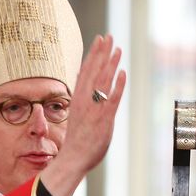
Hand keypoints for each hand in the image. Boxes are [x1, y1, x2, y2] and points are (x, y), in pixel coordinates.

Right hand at [39, 34, 126, 195]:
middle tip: (109, 37)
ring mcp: (94, 109)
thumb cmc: (78, 138)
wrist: (73, 158)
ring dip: (111, 64)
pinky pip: (111, 100)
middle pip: (94, 71)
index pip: (86, 70)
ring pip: (102, 82)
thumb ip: (82, 96)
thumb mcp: (78, 112)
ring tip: (118, 49)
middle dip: (102, 52)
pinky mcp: (103, 120)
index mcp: (78, 97)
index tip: (99, 39)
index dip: (94, 53)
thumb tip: (83, 80)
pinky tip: (122, 74)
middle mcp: (84, 100)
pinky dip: (117, 86)